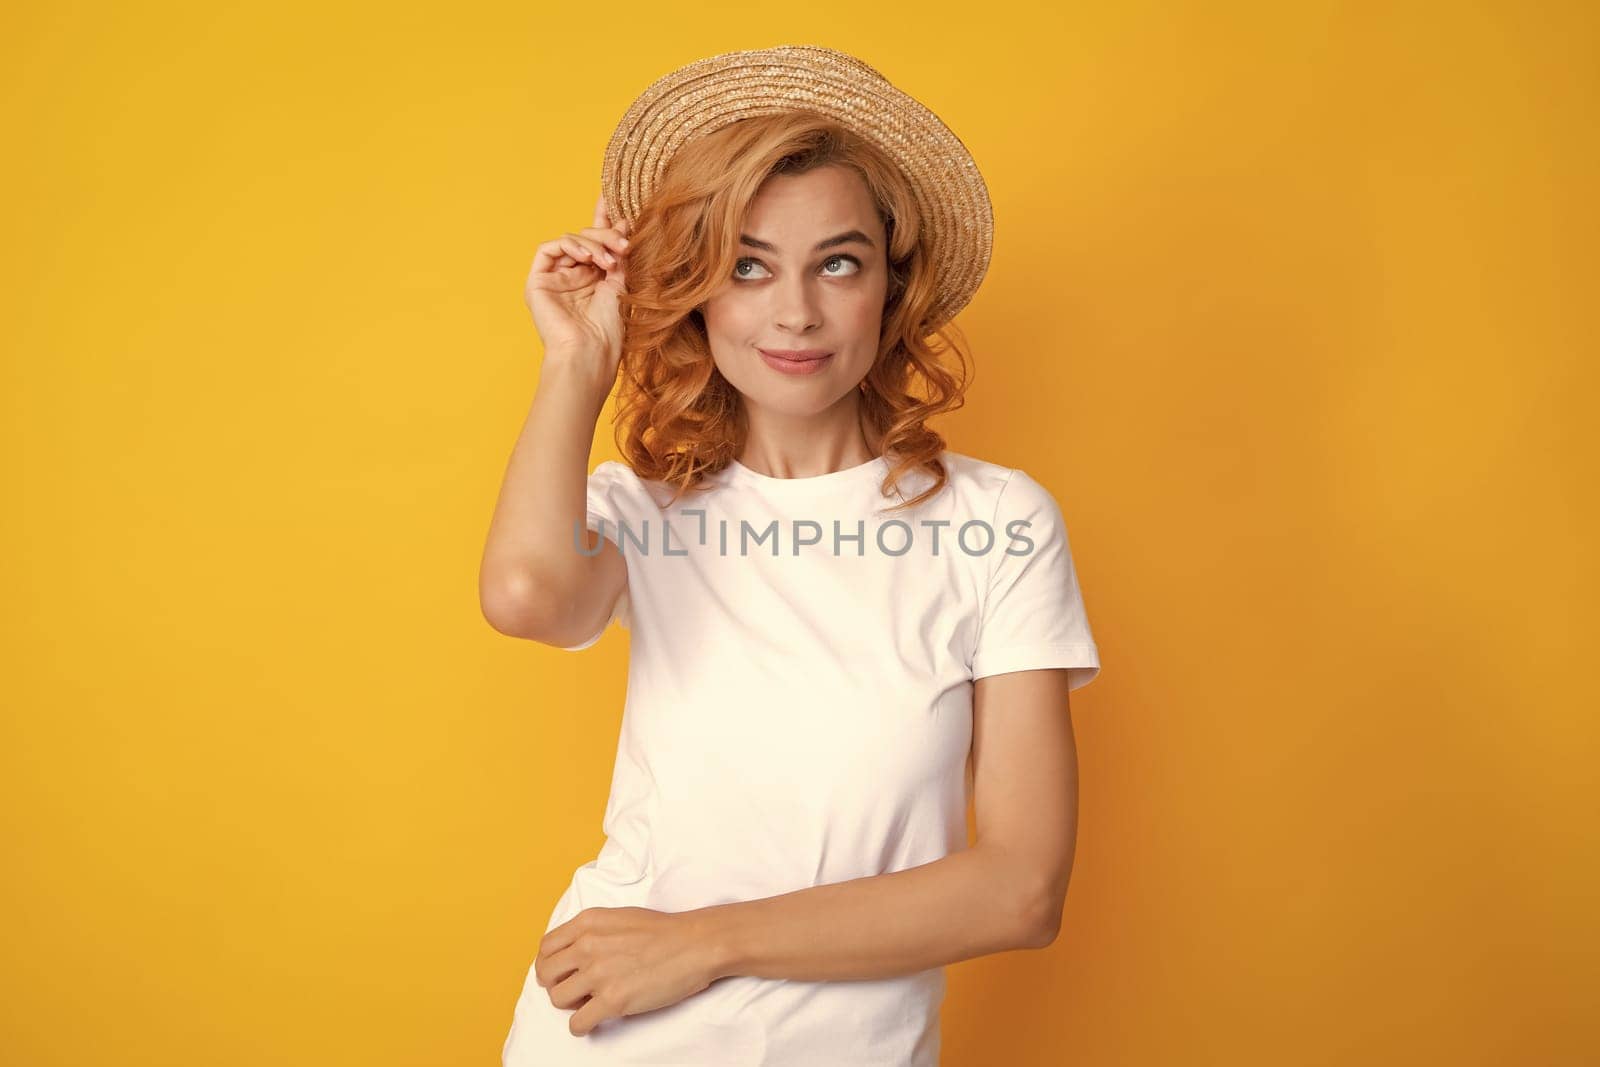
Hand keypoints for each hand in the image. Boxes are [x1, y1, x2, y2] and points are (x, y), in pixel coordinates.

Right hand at [525, 192, 631, 375]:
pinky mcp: (538, 282)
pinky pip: (549, 249)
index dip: (604, 221)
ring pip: (570, 241)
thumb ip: (619, 256)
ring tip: (609, 260)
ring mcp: (554, 279)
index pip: (597, 243)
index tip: (614, 202)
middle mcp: (573, 277)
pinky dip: (569, 245)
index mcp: (593, 280)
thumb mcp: (621, 285)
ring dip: (593, 243)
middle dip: (606, 236)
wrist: (589, 355)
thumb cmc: (609, 332)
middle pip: (586, 239)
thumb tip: (623, 224)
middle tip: (625, 244)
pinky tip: (587, 256)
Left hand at [534, 905, 721, 1036]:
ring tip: (588, 1003)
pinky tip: (593, 1021)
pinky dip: (581, 1026)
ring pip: (557, 999)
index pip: (546, 947)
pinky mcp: (612, 1000)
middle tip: (573, 990)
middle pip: (546, 974)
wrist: (695, 945)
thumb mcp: (619, 917)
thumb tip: (573, 952)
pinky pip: (577, 1023)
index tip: (560, 972)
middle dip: (556, 985)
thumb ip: (592, 931)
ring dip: (570, 1005)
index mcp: (588, 923)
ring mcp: (599, 974)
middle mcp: (587, 946)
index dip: (550, 963)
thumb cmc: (663, 931)